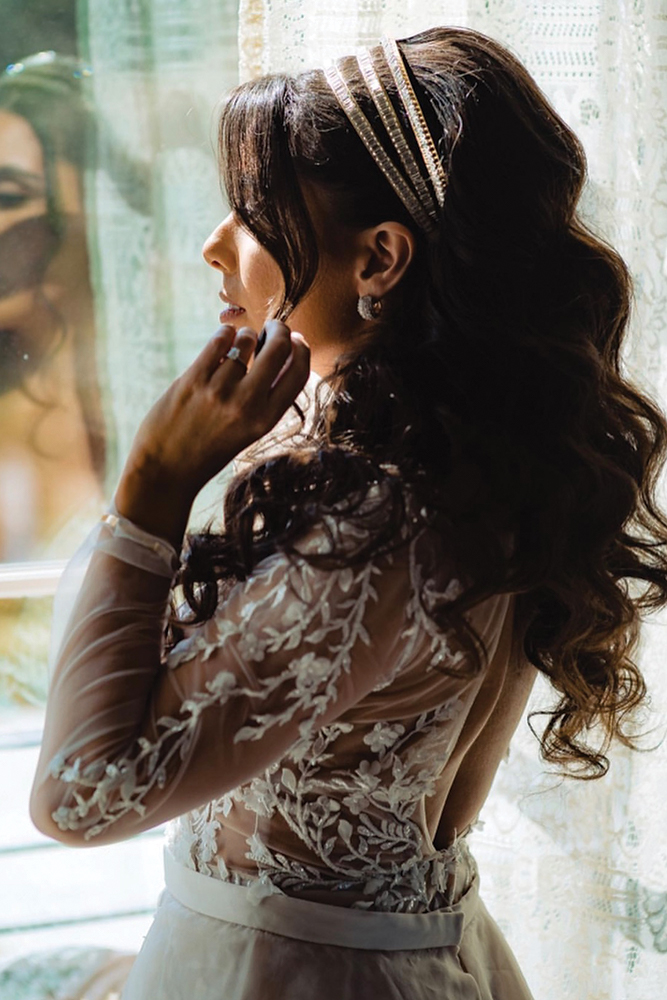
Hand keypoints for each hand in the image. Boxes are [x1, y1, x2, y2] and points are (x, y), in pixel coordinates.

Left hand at [114, 320, 309, 547]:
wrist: (166, 471)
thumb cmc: (208, 451)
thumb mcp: (248, 432)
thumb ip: (264, 400)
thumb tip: (277, 356)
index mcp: (266, 420)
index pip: (299, 372)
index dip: (301, 349)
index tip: (295, 340)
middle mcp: (247, 404)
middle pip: (278, 348)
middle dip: (279, 330)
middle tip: (272, 328)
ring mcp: (220, 390)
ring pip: (245, 341)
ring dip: (246, 336)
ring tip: (239, 344)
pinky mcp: (193, 379)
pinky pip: (219, 341)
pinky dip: (225, 334)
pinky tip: (224, 339)